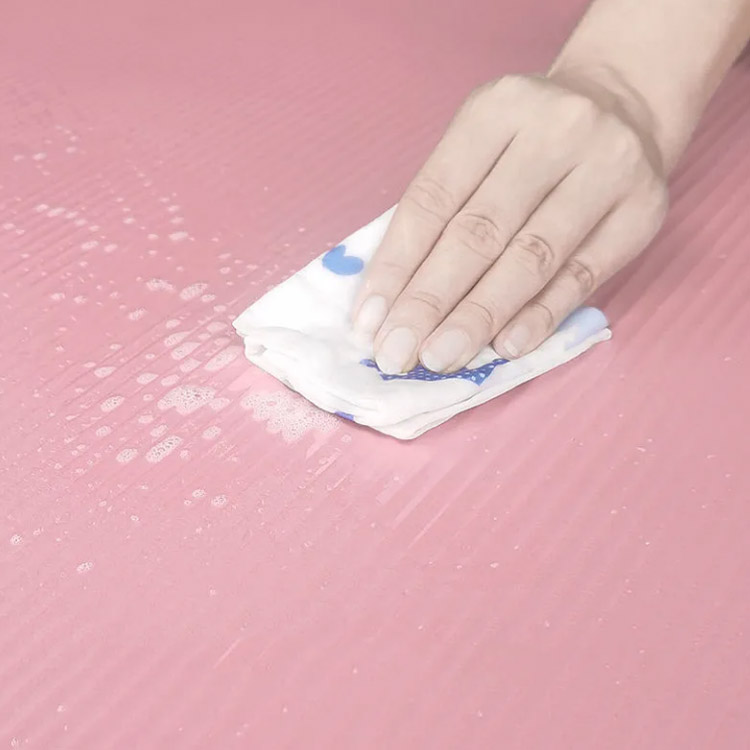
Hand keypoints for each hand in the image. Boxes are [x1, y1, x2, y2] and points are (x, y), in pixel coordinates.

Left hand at [352, 72, 668, 373]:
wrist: (623, 105)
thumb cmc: (528, 142)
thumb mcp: (479, 145)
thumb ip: (441, 207)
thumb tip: (391, 299)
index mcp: (495, 110)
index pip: (432, 199)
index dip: (395, 265)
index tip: (369, 322)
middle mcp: (555, 132)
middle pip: (478, 232)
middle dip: (429, 301)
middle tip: (397, 354)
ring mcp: (606, 169)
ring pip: (530, 258)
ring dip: (478, 317)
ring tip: (439, 358)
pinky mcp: (642, 213)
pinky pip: (582, 276)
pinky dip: (539, 316)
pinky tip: (503, 348)